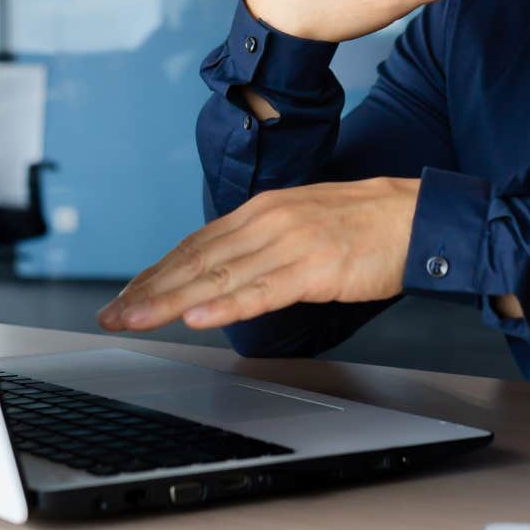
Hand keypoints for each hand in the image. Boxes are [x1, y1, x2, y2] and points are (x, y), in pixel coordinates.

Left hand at [95, 177, 421, 331]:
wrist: (418, 216)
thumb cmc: (365, 226)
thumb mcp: (300, 224)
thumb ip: (262, 243)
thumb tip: (227, 270)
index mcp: (260, 210)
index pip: (195, 245)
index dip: (156, 272)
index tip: (127, 295)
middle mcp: (266, 221)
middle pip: (195, 260)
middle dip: (148, 289)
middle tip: (112, 314)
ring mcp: (288, 242)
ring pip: (217, 276)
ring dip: (169, 301)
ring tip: (135, 318)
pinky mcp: (314, 267)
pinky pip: (261, 291)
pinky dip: (225, 305)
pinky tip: (196, 316)